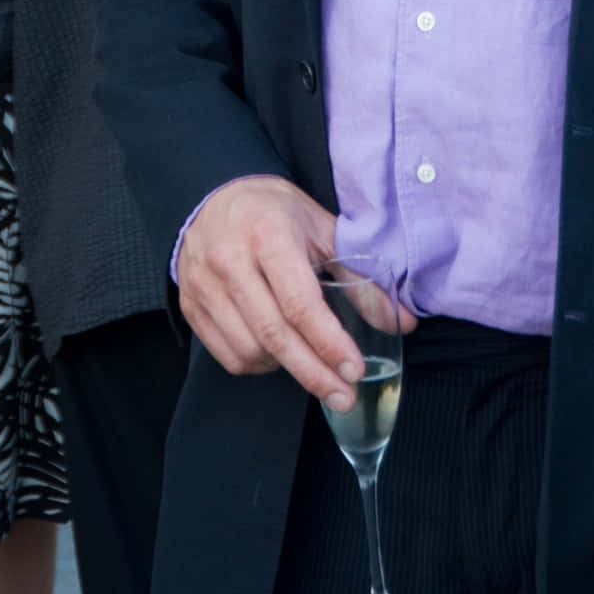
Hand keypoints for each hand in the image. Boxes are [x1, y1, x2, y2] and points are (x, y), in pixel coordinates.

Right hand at [177, 176, 416, 408]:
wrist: (213, 198)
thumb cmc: (275, 214)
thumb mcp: (322, 231)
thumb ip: (361, 276)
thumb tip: (403, 321)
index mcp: (268, 234)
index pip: (300, 302)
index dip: (330, 342)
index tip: (355, 369)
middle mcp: (230, 260)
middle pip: (275, 334)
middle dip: (314, 373)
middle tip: (343, 395)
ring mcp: (204, 285)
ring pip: (249, 350)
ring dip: (286, 369)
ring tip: (311, 365)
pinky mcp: (191, 306)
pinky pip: (227, 354)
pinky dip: (258, 365)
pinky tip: (278, 356)